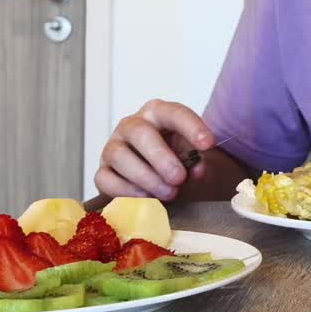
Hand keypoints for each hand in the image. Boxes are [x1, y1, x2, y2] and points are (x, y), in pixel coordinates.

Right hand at [95, 99, 215, 200]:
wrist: (158, 179)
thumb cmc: (176, 160)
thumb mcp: (191, 156)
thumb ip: (197, 161)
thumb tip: (197, 170)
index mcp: (158, 114)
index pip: (173, 112)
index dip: (191, 127)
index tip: (208, 144)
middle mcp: (132, 125)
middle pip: (140, 133)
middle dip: (161, 157)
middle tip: (179, 178)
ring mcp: (113, 147)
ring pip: (119, 155)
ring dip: (145, 177)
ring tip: (168, 193)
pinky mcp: (102, 171)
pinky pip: (105, 179)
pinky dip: (126, 191)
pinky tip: (146, 199)